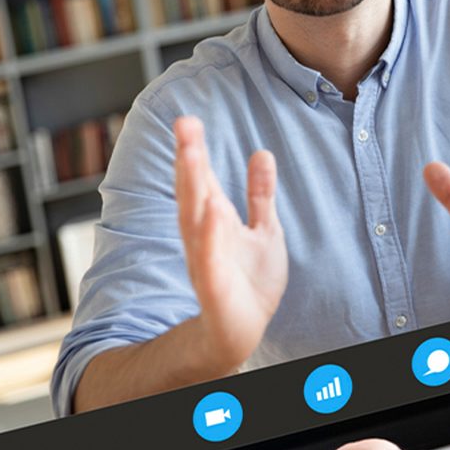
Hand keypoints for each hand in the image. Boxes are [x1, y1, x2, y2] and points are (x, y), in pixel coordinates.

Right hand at [174, 115, 286, 375]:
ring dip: (192, 187)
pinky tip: (211, 212)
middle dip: (189, 159)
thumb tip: (262, 153)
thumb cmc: (250, 282)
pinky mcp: (213, 285)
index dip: (195, 150)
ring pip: (195, 219)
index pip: (202, 178)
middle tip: (185, 125)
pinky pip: (209, 258)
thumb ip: (261, 194)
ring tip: (191, 155)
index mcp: (215, 219)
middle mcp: (205, 235)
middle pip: (194, 191)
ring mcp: (206, 259)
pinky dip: (209, 236)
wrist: (243, 329)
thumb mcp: (264, 229)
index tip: (188, 120)